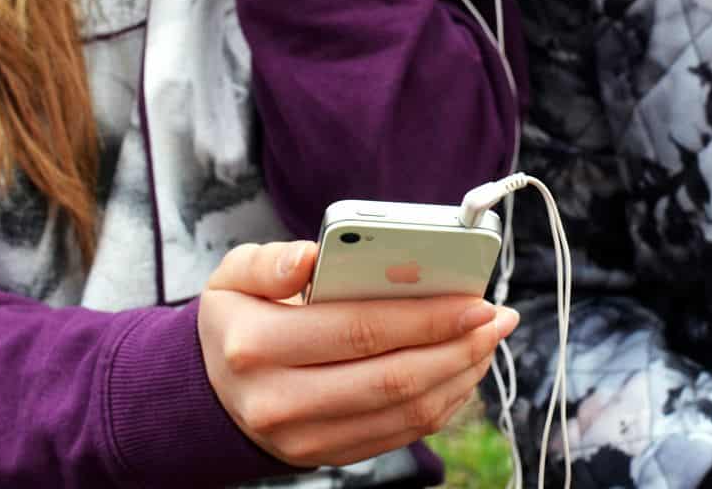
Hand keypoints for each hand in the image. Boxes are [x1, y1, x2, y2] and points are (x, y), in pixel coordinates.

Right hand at [198, 241, 518, 467]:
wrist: (215, 388)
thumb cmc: (238, 318)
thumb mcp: (233, 275)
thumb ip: (270, 262)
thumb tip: (311, 255)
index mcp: (256, 345)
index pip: (358, 329)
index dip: (424, 316)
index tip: (473, 298)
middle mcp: (278, 401)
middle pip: (391, 377)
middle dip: (457, 346)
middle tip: (496, 318)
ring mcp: (305, 438)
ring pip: (405, 411)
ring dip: (460, 375)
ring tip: (488, 339)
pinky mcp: (329, 456)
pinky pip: (401, 433)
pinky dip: (442, 401)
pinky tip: (461, 368)